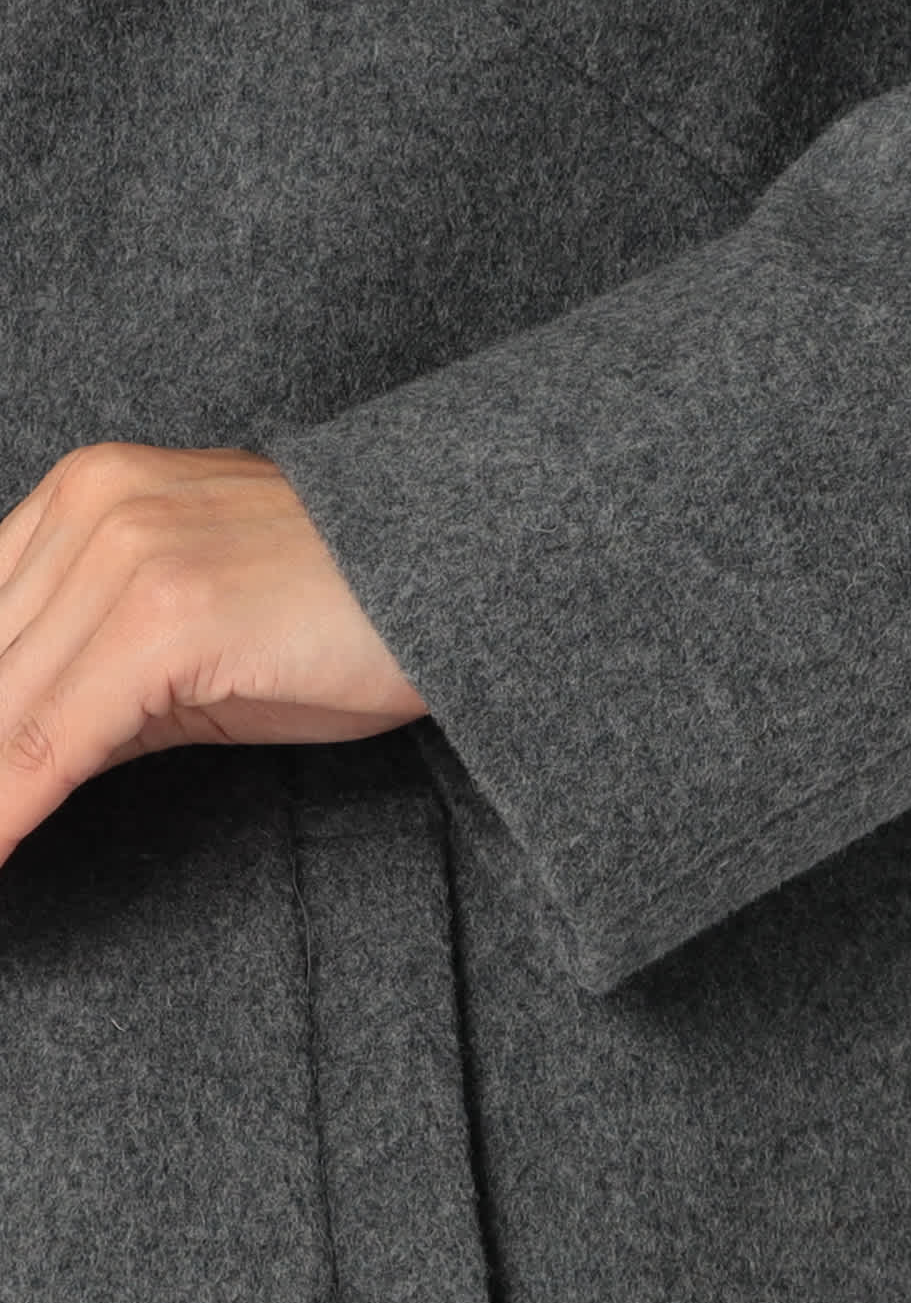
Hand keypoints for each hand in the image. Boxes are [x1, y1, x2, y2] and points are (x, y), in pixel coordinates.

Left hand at [0, 441, 428, 868]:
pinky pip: (48, 744)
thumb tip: (17, 764)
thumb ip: (93, 679)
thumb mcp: (196, 626)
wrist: (470, 568)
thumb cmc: (352, 605)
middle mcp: (93, 506)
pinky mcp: (163, 618)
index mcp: (88, 491)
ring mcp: (127, 556)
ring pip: (1, 713)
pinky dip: (11, 811)